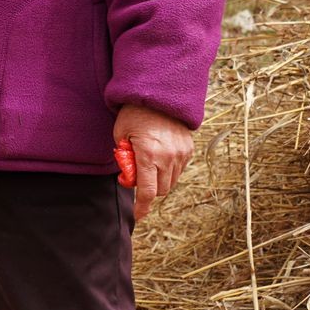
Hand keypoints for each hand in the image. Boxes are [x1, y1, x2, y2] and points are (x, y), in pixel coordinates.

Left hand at [113, 102, 194, 223]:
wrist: (159, 95)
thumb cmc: (134, 114)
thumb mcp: (121, 136)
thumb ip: (125, 159)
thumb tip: (129, 178)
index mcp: (148, 154)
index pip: (147, 191)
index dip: (142, 206)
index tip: (137, 215)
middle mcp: (168, 157)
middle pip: (160, 190)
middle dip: (148, 189)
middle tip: (136, 175)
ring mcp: (181, 154)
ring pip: (171, 182)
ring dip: (159, 181)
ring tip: (148, 163)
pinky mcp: (189, 150)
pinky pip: (179, 170)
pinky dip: (168, 171)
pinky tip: (159, 157)